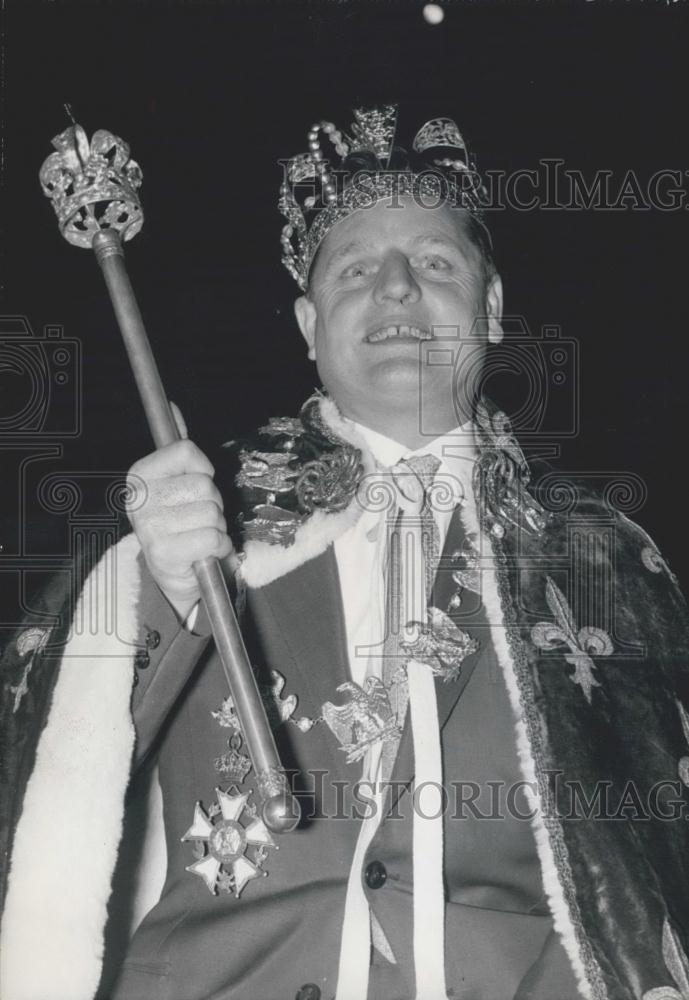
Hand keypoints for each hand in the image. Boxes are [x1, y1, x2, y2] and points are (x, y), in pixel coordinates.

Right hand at [126, 403, 233, 619]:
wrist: (174, 573)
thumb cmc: (181, 523)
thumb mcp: (177, 482)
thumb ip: (177, 448)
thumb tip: (173, 407)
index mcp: (140, 475)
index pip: (186, 450)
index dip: (202, 469)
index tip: (194, 484)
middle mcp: (139, 499)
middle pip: (204, 483)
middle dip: (212, 502)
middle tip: (198, 517)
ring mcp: (149, 527)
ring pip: (212, 511)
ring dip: (216, 526)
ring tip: (200, 534)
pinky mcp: (164, 554)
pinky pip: (213, 538)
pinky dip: (219, 546)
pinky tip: (205, 551)